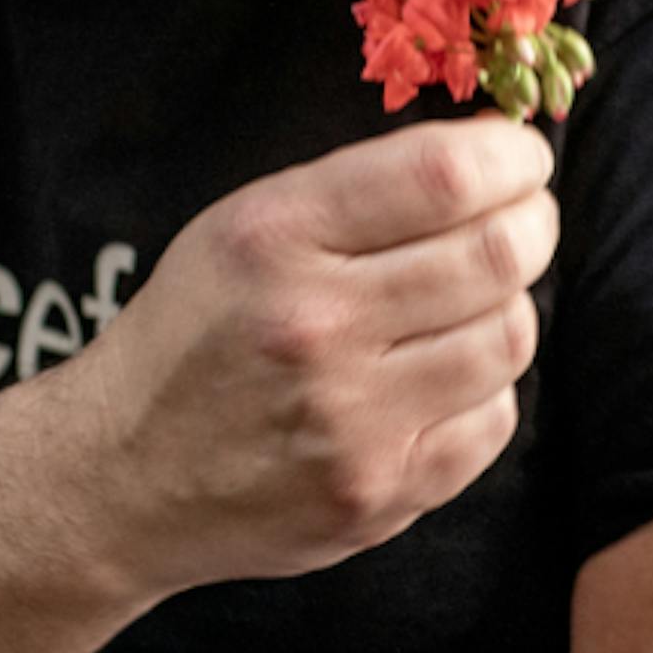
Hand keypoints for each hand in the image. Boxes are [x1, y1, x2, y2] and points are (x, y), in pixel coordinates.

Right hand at [59, 118, 556, 592]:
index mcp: (275, 240)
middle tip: (525, 222)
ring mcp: (349, 422)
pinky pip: (490, 422)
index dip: (511, 157)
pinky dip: (486, 389)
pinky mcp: (377, 495)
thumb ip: (358, 191)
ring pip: (507, 339)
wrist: (119, 478)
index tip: (522, 159)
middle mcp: (313, 328)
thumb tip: (494, 157)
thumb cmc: (193, 336)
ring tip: (477, 302)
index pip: (445, 176)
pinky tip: (443, 377)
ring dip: (509, 307)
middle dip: (533, 225)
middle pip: (496, 255)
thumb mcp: (241, 228)